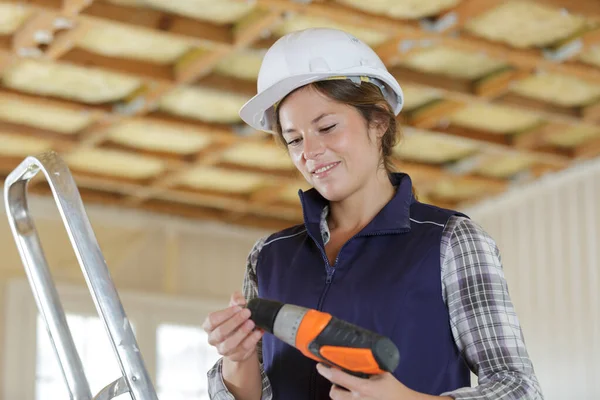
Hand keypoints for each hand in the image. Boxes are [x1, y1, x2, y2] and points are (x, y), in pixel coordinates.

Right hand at [202, 291, 263, 362]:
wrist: (242, 339)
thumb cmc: (235, 321)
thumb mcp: (234, 308)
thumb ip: (236, 300)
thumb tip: (240, 300)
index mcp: (209, 326)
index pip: (212, 320)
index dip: (225, 314)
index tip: (238, 307)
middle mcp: (213, 339)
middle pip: (221, 332)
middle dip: (235, 321)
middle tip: (247, 312)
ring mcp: (223, 350)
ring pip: (230, 343)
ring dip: (242, 332)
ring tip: (252, 323)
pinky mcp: (234, 356)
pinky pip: (243, 349)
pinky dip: (252, 340)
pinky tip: (259, 331)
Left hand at [316, 364, 450, 399]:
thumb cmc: (393, 389)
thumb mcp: (381, 374)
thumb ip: (368, 366)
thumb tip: (356, 355)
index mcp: (363, 388)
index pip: (338, 377)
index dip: (326, 370)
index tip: (320, 365)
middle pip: (334, 393)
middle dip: (334, 385)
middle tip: (339, 379)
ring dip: (340, 394)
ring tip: (348, 389)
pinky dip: (348, 399)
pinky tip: (354, 395)